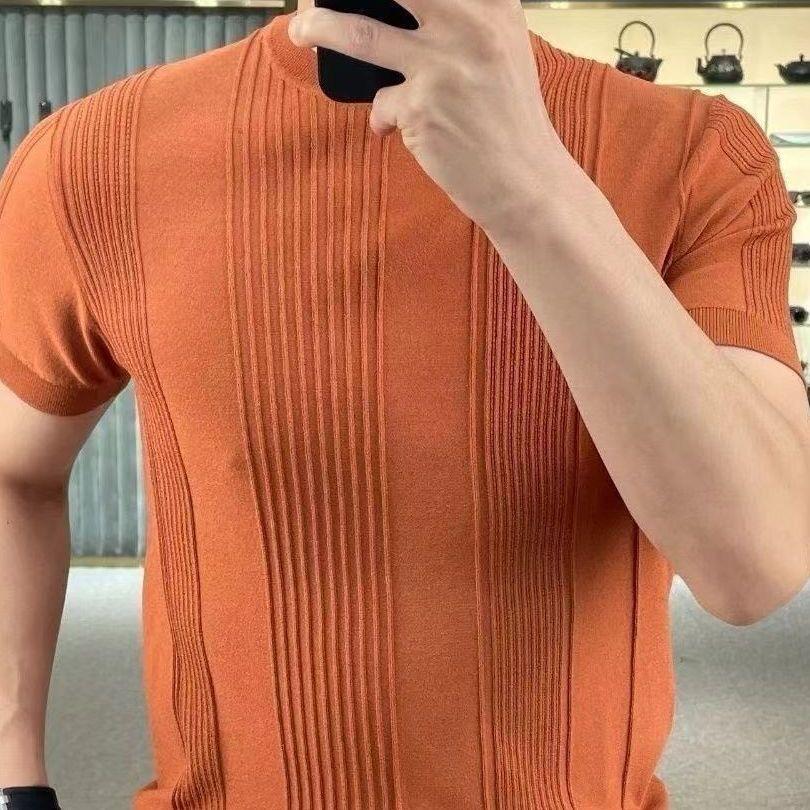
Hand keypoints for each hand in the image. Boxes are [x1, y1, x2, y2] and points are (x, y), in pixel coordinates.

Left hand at [287, 0, 572, 236]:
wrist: (526, 181)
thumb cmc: (510, 118)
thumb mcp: (502, 48)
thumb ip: (464, 17)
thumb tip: (395, 10)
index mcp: (491, 2)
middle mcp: (468, 24)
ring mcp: (441, 66)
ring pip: (358, 33)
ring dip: (319, 29)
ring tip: (301, 31)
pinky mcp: (420, 109)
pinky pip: (378, 105)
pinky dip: (382, 117)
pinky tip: (399, 129)